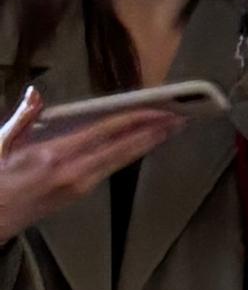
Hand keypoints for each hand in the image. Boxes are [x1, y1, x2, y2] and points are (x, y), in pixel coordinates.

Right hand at [0, 88, 185, 241]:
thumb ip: (22, 118)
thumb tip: (35, 94)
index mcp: (54, 157)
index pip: (105, 133)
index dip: (135, 119)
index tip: (159, 109)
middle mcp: (73, 174)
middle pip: (123, 149)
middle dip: (154, 133)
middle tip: (183, 118)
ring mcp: (78, 187)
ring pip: (121, 161)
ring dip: (147, 144)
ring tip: (171, 129)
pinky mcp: (77, 195)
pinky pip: (111, 170)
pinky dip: (129, 155)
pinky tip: (141, 145)